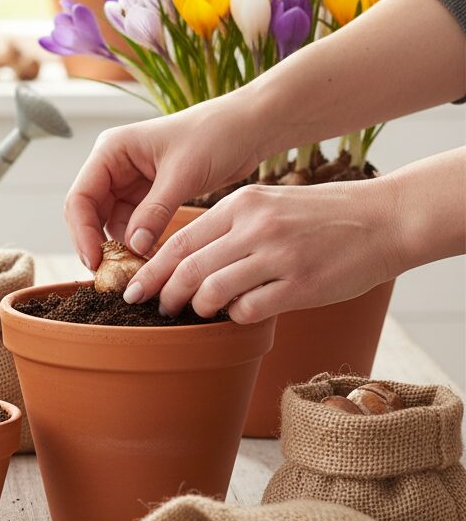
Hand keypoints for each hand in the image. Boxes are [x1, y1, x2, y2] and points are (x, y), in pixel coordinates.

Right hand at [64, 99, 262, 269]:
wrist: (247, 129)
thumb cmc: (215, 136)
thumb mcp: (183, 174)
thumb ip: (154, 211)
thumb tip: (132, 247)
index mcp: (111, 151)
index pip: (81, 197)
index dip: (82, 232)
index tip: (95, 262)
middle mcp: (113, 166)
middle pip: (89, 214)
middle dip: (98, 245)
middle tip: (111, 277)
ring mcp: (129, 182)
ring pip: (110, 224)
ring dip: (120, 249)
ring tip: (136, 273)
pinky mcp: (147, 197)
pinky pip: (133, 226)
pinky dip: (138, 245)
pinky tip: (151, 262)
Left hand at [123, 179, 400, 322]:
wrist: (385, 219)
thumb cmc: (324, 215)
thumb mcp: (270, 203)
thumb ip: (231, 227)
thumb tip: (189, 261)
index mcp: (242, 204)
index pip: (180, 241)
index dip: (152, 269)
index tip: (135, 287)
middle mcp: (255, 227)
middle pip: (187, 268)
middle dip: (164, 294)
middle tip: (156, 309)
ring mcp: (278, 256)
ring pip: (212, 291)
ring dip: (199, 307)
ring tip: (199, 311)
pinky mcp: (301, 285)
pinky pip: (249, 309)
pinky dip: (236, 316)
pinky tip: (241, 312)